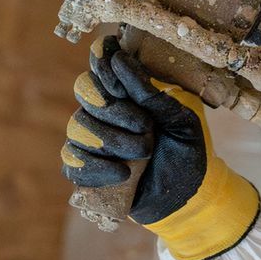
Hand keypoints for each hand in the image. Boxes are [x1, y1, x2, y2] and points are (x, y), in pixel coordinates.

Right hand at [59, 35, 258, 259]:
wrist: (189, 199)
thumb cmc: (186, 154)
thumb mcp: (179, 120)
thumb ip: (150, 94)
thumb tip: (119, 59)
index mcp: (127, 95)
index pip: (98, 68)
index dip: (104, 70)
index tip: (122, 86)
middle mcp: (104, 114)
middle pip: (84, 94)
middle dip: (115, 111)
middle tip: (146, 129)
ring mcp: (92, 142)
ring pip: (77, 127)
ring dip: (111, 141)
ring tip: (142, 155)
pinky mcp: (86, 171)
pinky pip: (71, 161)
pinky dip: (95, 167)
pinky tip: (123, 174)